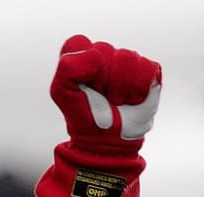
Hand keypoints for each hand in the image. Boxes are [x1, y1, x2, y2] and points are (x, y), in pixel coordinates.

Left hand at [50, 35, 160, 153]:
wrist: (108, 138)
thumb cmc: (84, 115)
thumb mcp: (63, 93)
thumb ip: (68, 69)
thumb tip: (96, 57)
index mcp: (80, 57)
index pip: (78, 43)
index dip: (80, 63)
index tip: (80, 83)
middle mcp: (104, 54)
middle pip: (104, 50)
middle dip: (99, 79)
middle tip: (98, 95)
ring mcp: (127, 61)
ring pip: (126, 58)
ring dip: (119, 87)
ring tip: (115, 99)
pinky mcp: (148, 70)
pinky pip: (145, 69)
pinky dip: (137, 91)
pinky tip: (130, 99)